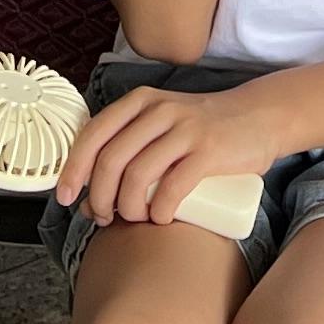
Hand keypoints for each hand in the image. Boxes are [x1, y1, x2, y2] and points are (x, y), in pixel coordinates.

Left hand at [57, 75, 287, 225]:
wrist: (259, 117)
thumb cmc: (202, 132)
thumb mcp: (160, 129)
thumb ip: (129, 153)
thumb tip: (88, 203)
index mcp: (140, 102)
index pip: (93, 134)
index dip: (73, 169)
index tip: (65, 199)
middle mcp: (158, 110)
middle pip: (111, 159)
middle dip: (100, 197)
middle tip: (105, 218)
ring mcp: (184, 129)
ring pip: (138, 175)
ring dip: (128, 208)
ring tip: (135, 221)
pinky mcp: (209, 150)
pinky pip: (173, 186)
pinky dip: (160, 210)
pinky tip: (161, 219)